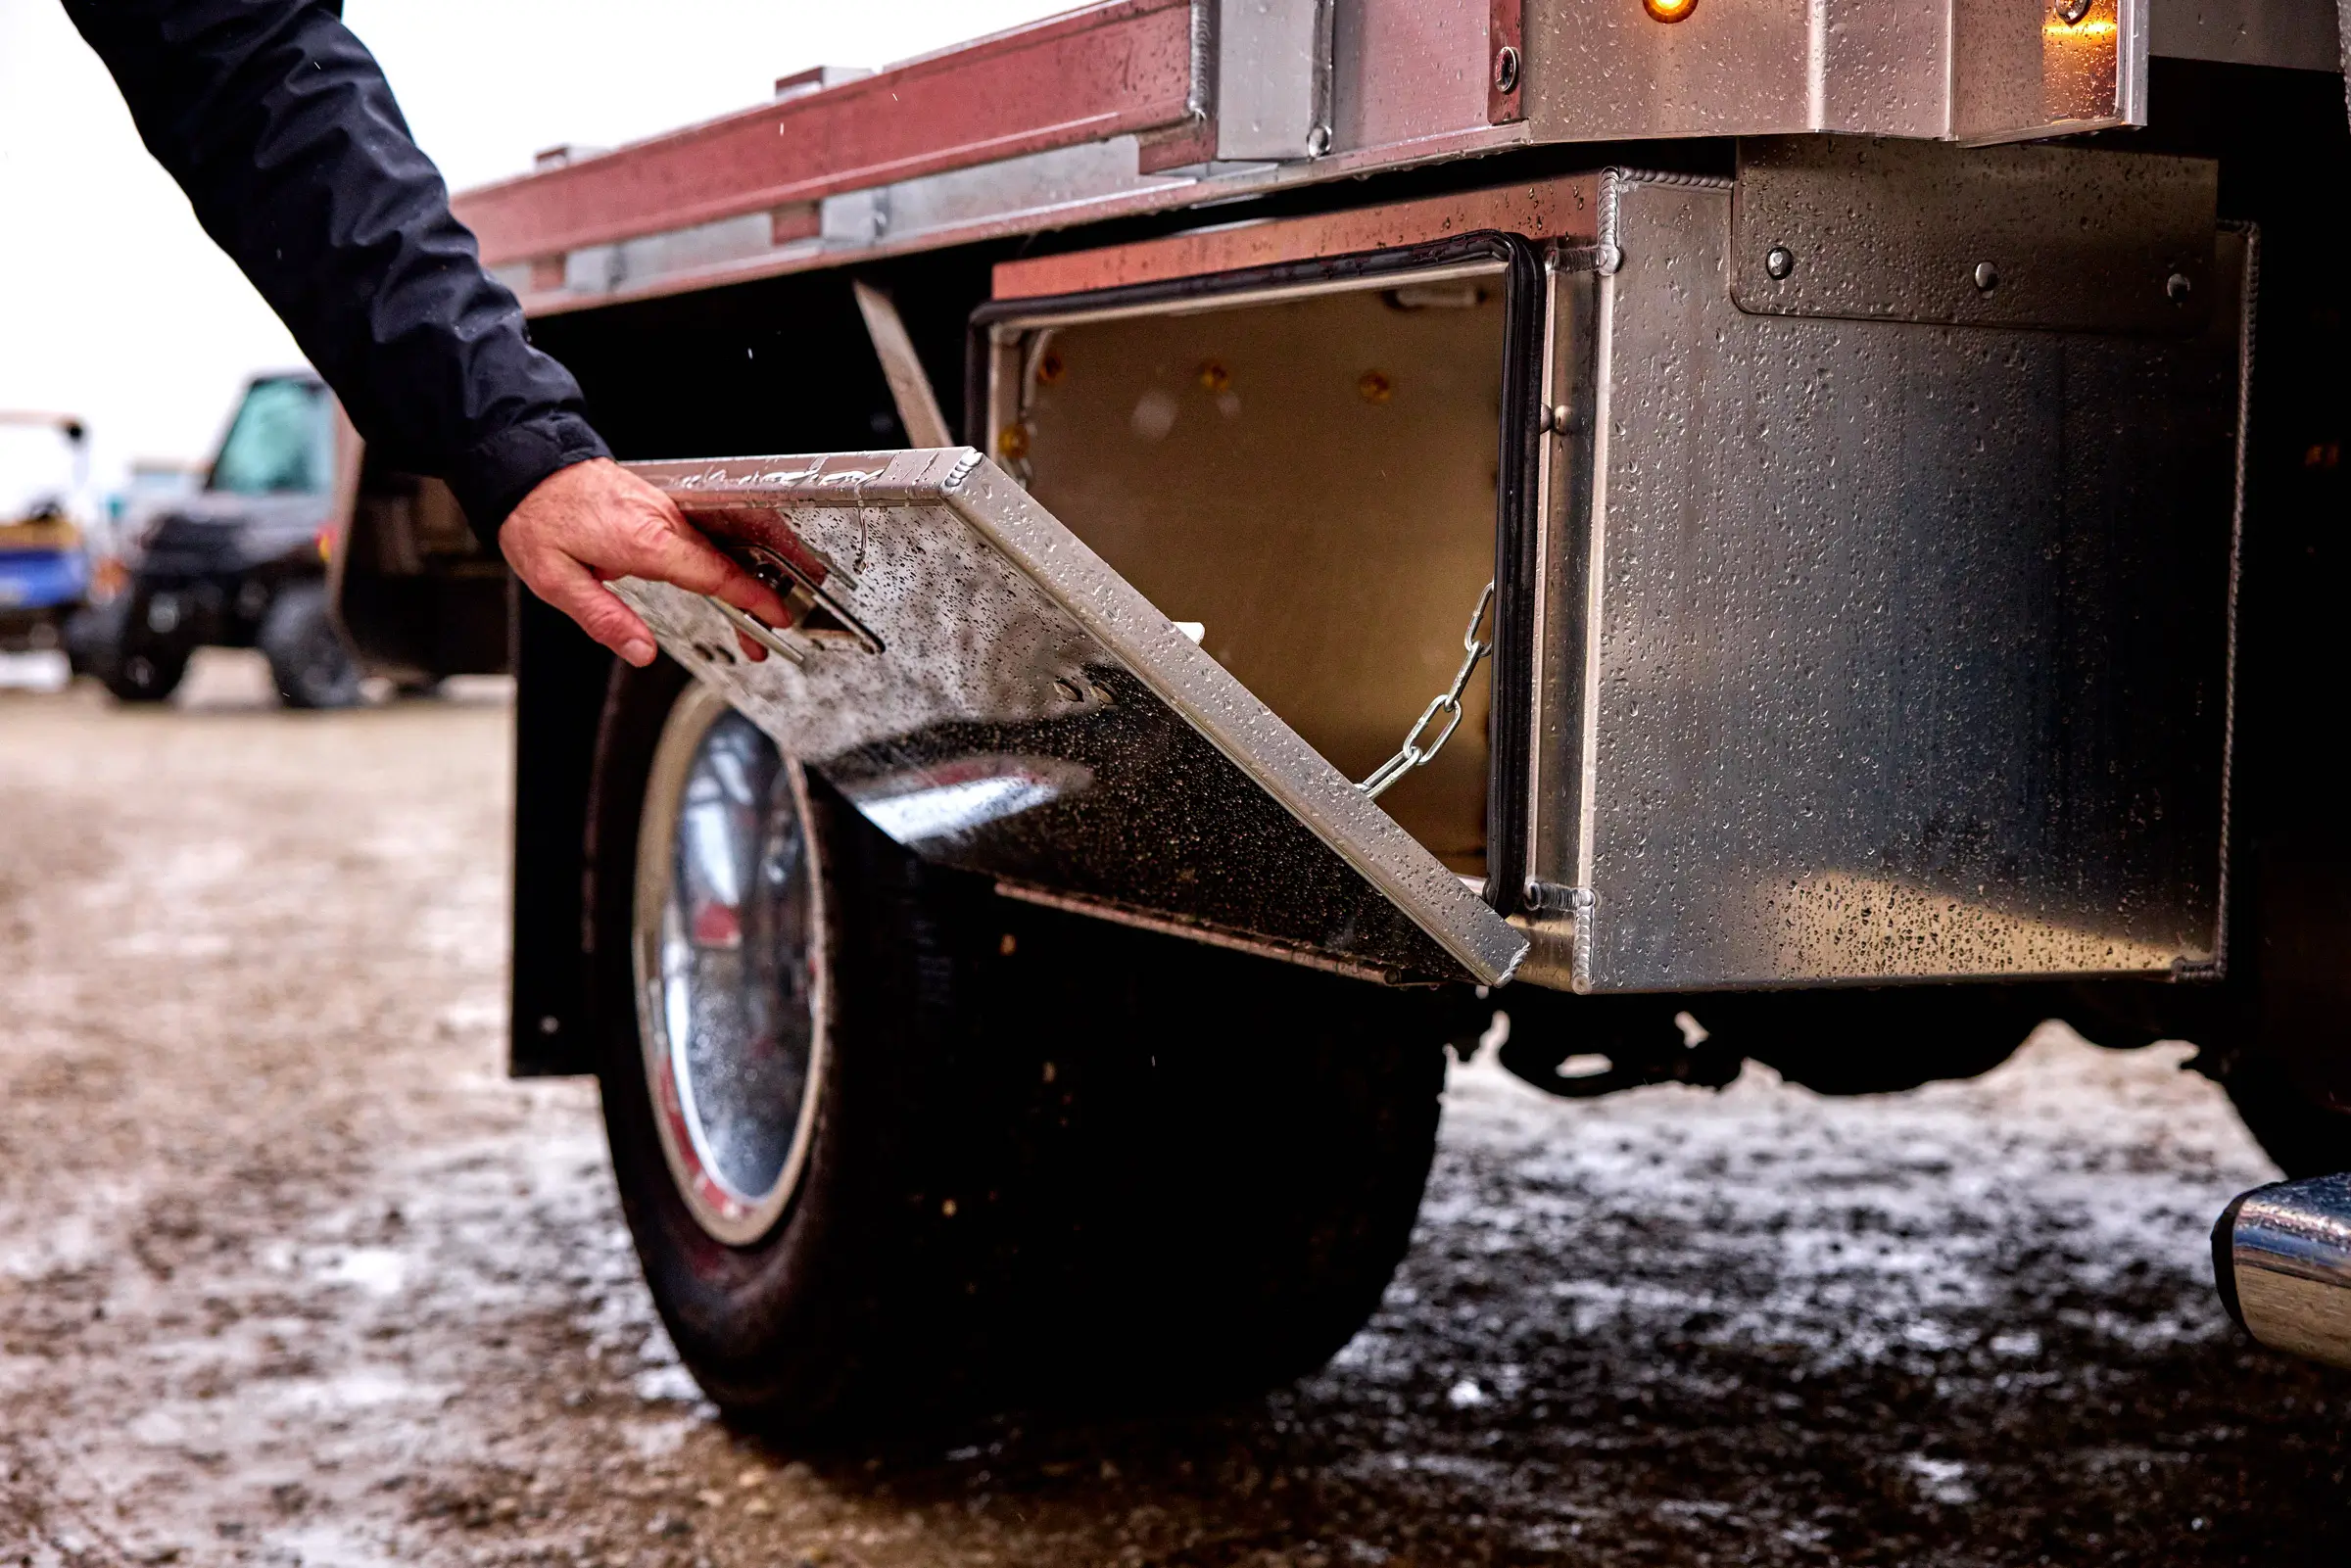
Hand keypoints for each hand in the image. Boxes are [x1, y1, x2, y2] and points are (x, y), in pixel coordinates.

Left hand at [498, 458, 792, 665]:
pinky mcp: (659, 506)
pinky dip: (721, 560)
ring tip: (748, 615)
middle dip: (753, 601)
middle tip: (762, 636)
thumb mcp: (556, 581)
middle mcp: (662, 521)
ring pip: (717, 548)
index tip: (775, 617)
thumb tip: (642, 653)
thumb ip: (605, 619)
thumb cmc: (538, 518)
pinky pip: (701, 536)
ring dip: (739, 581)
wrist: (528, 467)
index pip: (714, 573)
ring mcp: (664, 510)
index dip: (751, 598)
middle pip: (725, 564)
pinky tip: (722, 580)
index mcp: (644, 541)